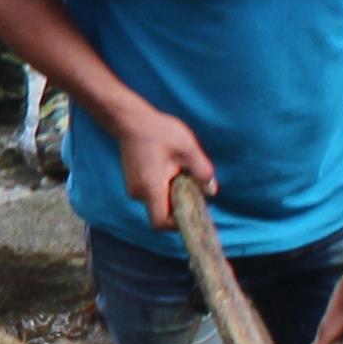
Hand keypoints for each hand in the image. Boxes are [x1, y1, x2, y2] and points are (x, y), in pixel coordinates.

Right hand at [115, 106, 215, 238]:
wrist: (131, 119)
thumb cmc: (158, 132)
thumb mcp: (188, 148)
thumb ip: (202, 171)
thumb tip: (211, 191)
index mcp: (151, 188)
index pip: (160, 222)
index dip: (176, 223)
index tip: (190, 210)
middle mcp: (138, 192)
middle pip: (160, 213)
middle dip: (178, 205)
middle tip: (191, 186)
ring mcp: (133, 187)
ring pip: (157, 202)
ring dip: (171, 194)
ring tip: (180, 172)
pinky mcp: (133, 180)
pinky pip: (151, 193)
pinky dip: (163, 187)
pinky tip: (170, 168)